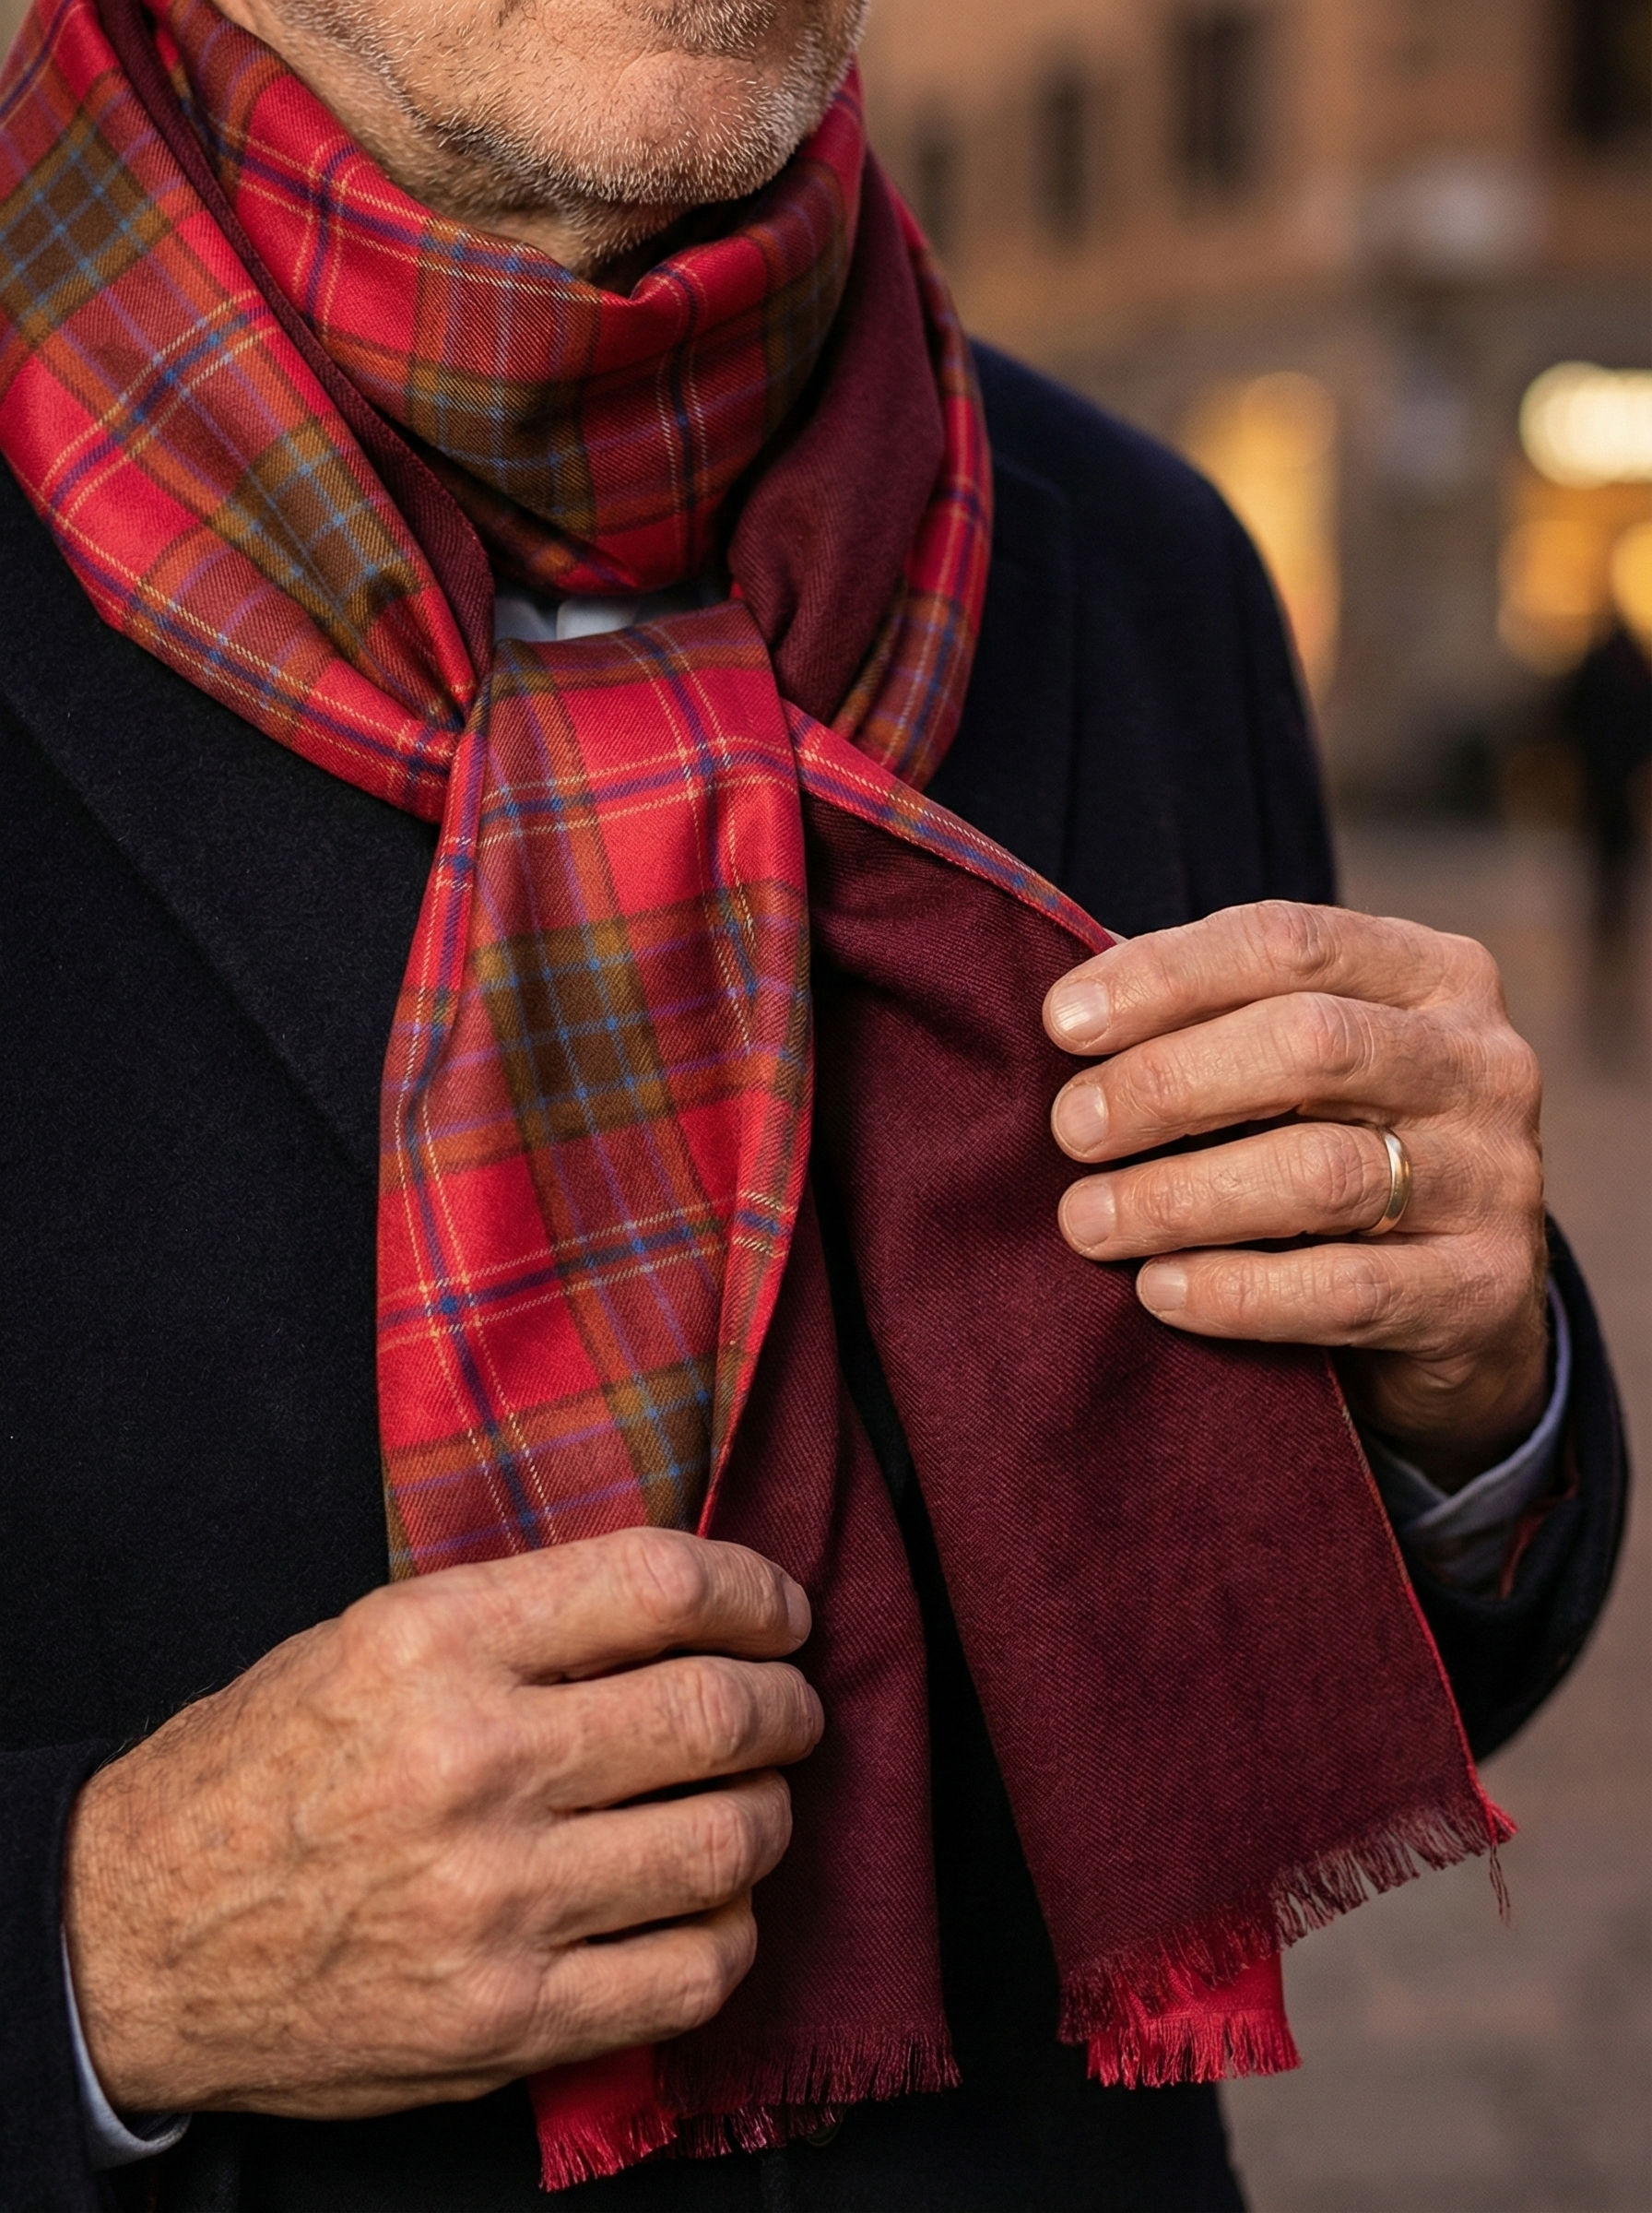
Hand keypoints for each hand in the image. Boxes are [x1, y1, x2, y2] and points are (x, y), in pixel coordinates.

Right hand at [64, 1529, 821, 2116]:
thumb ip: (526, 1617)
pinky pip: (692, 1973)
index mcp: (436, 1643)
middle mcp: (472, 1762)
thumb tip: (691, 1605)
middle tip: (788, 1707)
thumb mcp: (373, 1638)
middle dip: (786, 1705)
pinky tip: (705, 1903)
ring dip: (768, 1814)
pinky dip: (730, 1930)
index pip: (662, 1586)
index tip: (780, 1611)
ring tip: (749, 1800)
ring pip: (727, 1843)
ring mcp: (494, 1901)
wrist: (140, 1936)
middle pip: (716, 1713)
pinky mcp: (504, 2019)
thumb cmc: (269, 1769)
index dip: (755, 1593)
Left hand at [1043, 901, 1547, 1484]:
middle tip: (1069, 1130)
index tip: (1062, 1023)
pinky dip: (1235, 1291)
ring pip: (1321, 1173)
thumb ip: (1215, 1023)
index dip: (1164, 976)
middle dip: (1165, 1084)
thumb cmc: (1341, 1143)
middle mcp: (1480, 1062)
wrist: (1462, 1301)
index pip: (1287, 942)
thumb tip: (1067, 1014)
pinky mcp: (1482, 1290)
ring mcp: (1495, 1178)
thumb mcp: (1302, 1064)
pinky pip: (1344, 1291)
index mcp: (1432, 973)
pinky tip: (1158, 1290)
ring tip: (1088, 1220)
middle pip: (1308, 1045)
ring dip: (1180, 1196)